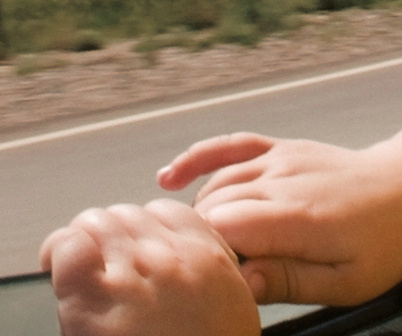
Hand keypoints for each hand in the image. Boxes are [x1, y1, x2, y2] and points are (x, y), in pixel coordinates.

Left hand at [40, 199, 259, 335]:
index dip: (142, 231)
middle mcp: (168, 254)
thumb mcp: (233, 300)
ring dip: (82, 244)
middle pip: (125, 215)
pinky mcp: (92, 298)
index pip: (163, 212)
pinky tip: (56, 269)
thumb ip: (212, 265)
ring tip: (77, 273)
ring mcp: (130, 272)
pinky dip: (59, 253)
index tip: (131, 254)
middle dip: (107, 238)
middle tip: (98, 270)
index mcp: (205, 255)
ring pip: (94, 223)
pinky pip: (70, 247)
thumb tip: (185, 254)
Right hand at [157, 106, 401, 307]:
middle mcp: (284, 181)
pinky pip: (234, 145)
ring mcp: (282, 159)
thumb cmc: (384, 243)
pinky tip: (169, 176)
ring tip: (191, 250)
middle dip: (197, 243)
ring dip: (196, 216)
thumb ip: (288, 281)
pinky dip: (199, 157)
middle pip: (211, 211)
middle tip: (203, 276)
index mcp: (296, 218)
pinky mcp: (284, 148)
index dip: (204, 261)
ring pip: (215, 185)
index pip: (222, 234)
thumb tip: (238, 282)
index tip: (209, 285)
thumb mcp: (346, 282)